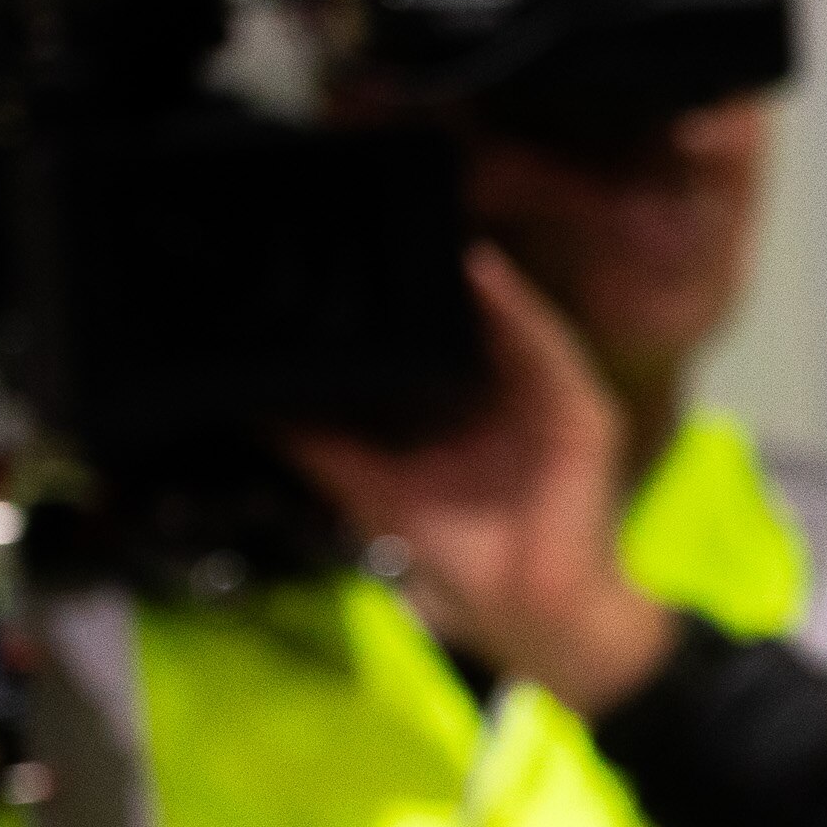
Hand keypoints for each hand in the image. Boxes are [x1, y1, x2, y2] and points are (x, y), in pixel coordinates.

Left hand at [285, 247, 674, 712]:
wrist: (526, 614)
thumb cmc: (462, 559)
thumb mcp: (369, 489)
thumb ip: (315, 447)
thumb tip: (244, 405)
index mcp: (464, 408)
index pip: (433, 334)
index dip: (398, 293)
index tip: (349, 247)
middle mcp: (508, 394)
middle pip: (474, 317)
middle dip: (435, 269)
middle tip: (384, 211)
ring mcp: (551, 400)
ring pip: (512, 321)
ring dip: (478, 276)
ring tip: (431, 224)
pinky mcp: (582, 416)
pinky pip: (551, 350)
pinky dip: (521, 311)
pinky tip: (485, 274)